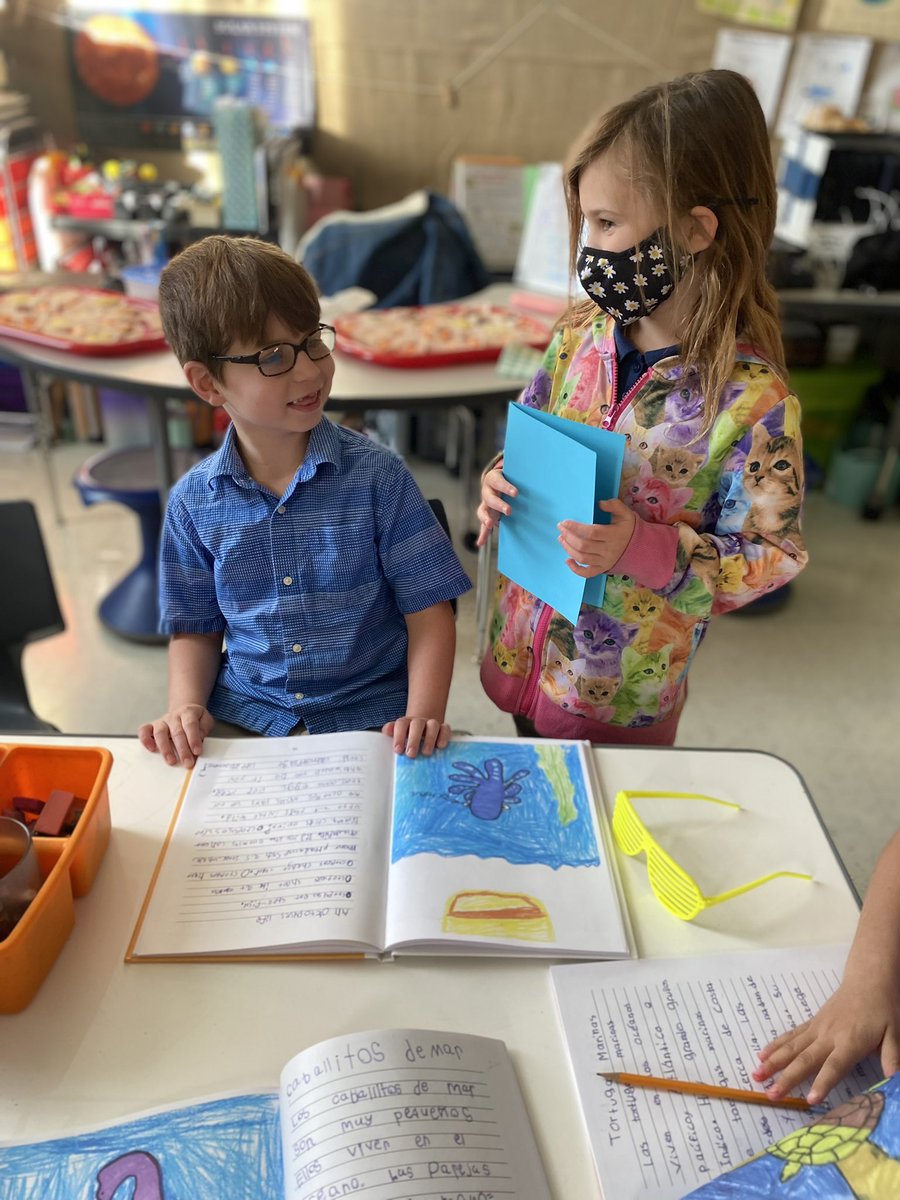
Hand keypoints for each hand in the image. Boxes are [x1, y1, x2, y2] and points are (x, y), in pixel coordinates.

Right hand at [138, 704, 214, 767]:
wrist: (185, 711)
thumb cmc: (196, 720)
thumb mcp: (206, 720)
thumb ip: (204, 729)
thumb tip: (199, 739)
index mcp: (188, 712)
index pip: (190, 724)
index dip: (193, 738)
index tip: (197, 751)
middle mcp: (173, 716)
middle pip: (176, 732)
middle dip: (182, 749)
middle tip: (187, 762)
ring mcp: (162, 721)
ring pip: (160, 732)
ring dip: (165, 748)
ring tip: (171, 761)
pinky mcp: (152, 726)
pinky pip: (144, 730)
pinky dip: (145, 739)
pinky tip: (151, 749)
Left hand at [382, 716, 450, 757]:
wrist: (423, 729)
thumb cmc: (408, 738)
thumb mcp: (398, 736)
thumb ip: (391, 733)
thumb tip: (386, 731)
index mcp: (406, 723)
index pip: (401, 724)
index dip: (399, 736)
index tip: (398, 750)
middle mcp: (419, 721)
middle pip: (417, 724)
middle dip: (414, 740)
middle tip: (411, 754)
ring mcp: (432, 724)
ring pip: (433, 725)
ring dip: (429, 738)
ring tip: (426, 753)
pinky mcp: (444, 728)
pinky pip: (445, 729)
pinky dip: (444, 736)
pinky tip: (440, 746)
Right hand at [476, 465, 516, 548]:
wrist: (495, 480)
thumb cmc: (509, 477)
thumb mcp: (513, 473)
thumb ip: (523, 475)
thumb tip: (543, 472)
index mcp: (493, 479)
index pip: (498, 481)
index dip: (505, 487)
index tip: (516, 493)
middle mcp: (487, 492)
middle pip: (490, 498)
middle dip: (499, 505)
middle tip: (509, 511)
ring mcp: (485, 504)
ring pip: (482, 511)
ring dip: (486, 519)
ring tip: (490, 524)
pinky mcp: (486, 514)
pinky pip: (483, 525)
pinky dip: (482, 534)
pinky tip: (480, 543)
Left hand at [557, 499, 636, 577]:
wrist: (641, 548)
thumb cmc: (630, 529)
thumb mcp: (626, 514)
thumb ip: (614, 506)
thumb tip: (600, 503)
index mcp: (613, 535)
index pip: (591, 532)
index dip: (576, 528)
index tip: (565, 522)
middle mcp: (608, 550)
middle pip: (583, 546)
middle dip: (569, 537)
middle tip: (561, 529)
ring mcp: (605, 561)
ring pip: (582, 558)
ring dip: (568, 549)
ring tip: (561, 539)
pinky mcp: (603, 569)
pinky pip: (587, 573)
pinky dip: (575, 570)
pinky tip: (568, 560)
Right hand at [752, 979, 899, 1103]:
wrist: (869, 981)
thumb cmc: (883, 1010)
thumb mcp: (895, 1034)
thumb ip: (891, 1057)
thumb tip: (893, 1080)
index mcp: (850, 1042)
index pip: (834, 1066)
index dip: (822, 1082)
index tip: (809, 1100)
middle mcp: (829, 1036)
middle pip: (805, 1059)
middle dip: (787, 1077)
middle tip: (771, 1094)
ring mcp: (817, 1028)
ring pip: (792, 1047)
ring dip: (773, 1062)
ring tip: (757, 1074)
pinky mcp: (812, 1023)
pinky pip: (791, 1035)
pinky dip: (775, 1045)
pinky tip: (762, 1054)